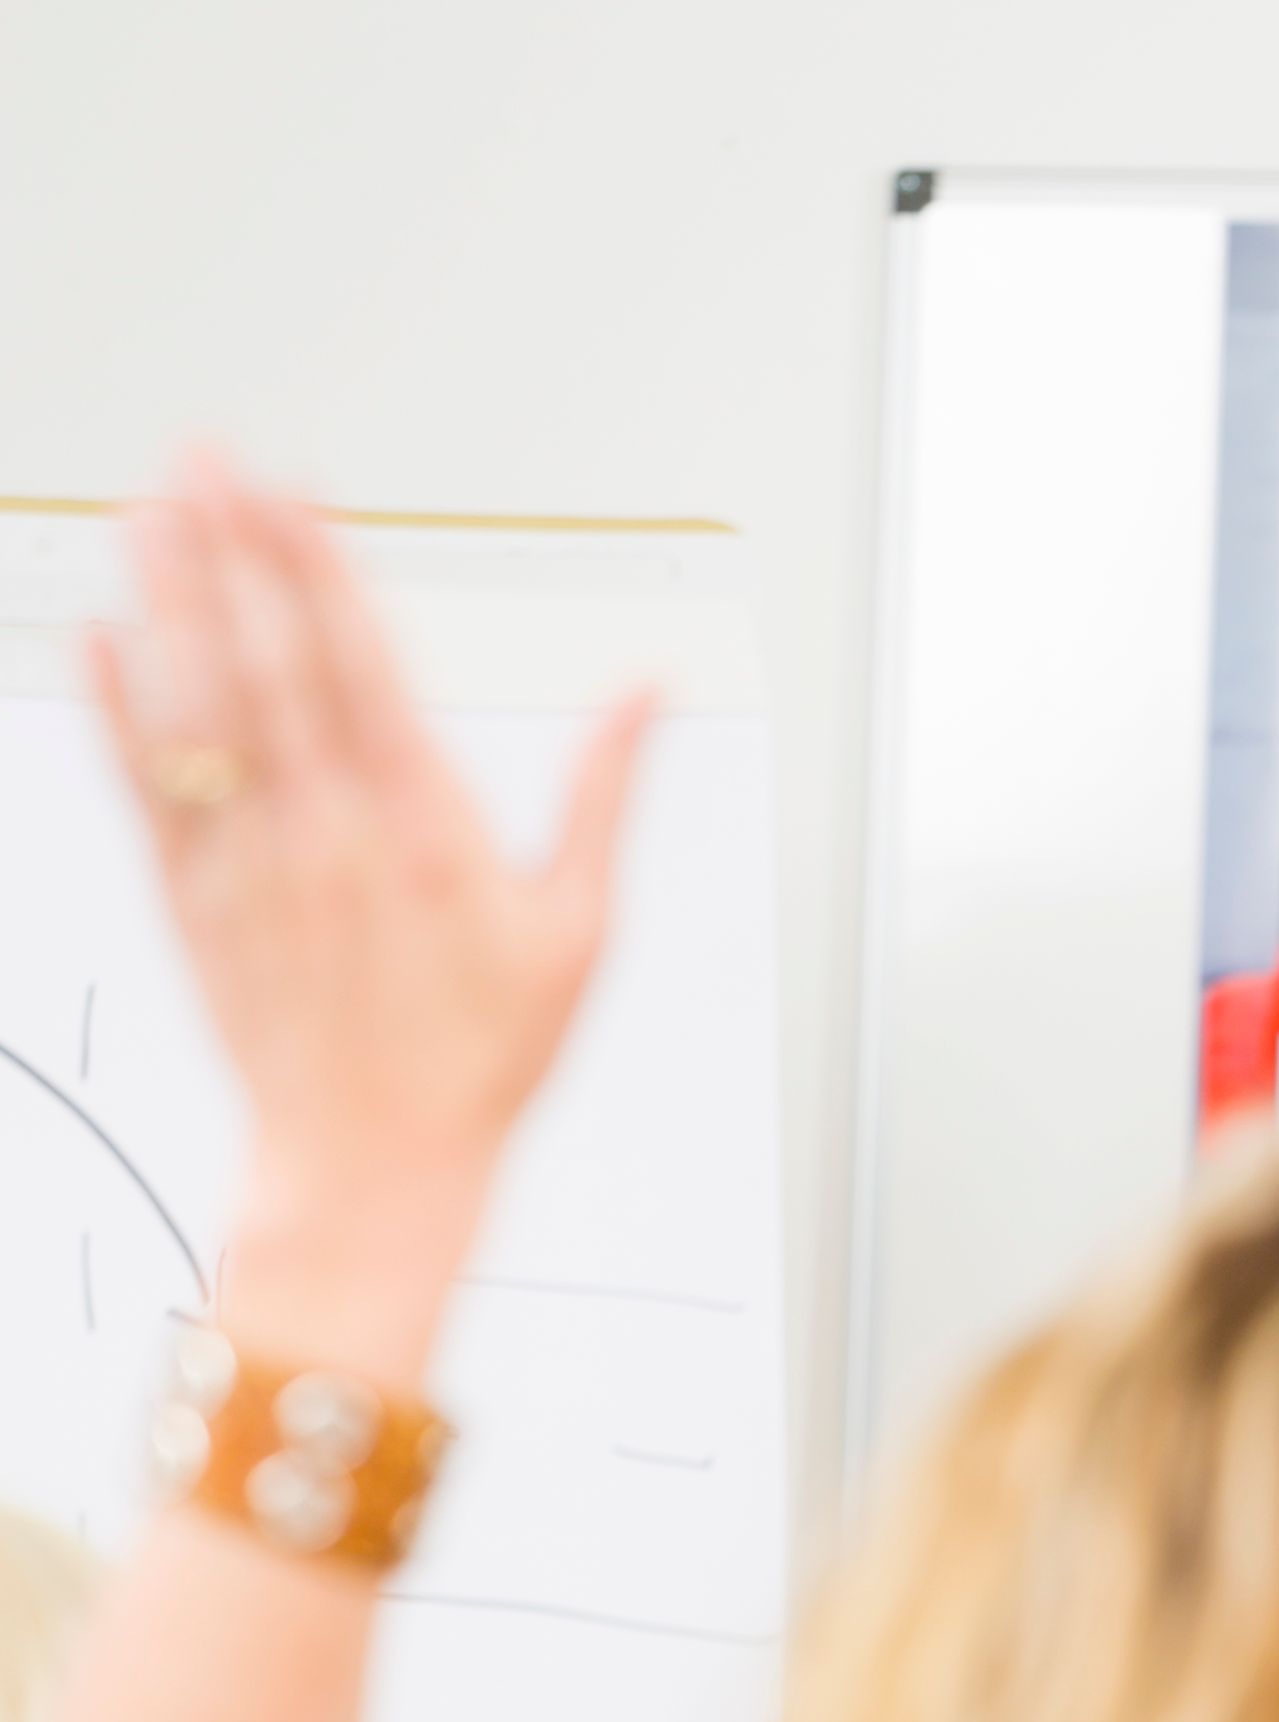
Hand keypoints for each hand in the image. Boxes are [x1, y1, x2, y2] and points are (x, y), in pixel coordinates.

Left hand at [88, 453, 651, 1384]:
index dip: (317, 561)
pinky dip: (118, 713)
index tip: (288, 488)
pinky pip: (145, 792)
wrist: (374, 1171)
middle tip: (201, 459)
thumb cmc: (477, 1063)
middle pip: (269, 661)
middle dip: (232, 550)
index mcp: (425, 828)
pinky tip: (99, 642)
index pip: (360, 659)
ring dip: (170, 603)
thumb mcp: (579, 933)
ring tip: (148, 517)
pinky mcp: (196, 906)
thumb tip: (645, 694)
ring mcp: (253, 867)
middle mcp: (329, 835)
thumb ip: (604, 797)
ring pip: (200, 709)